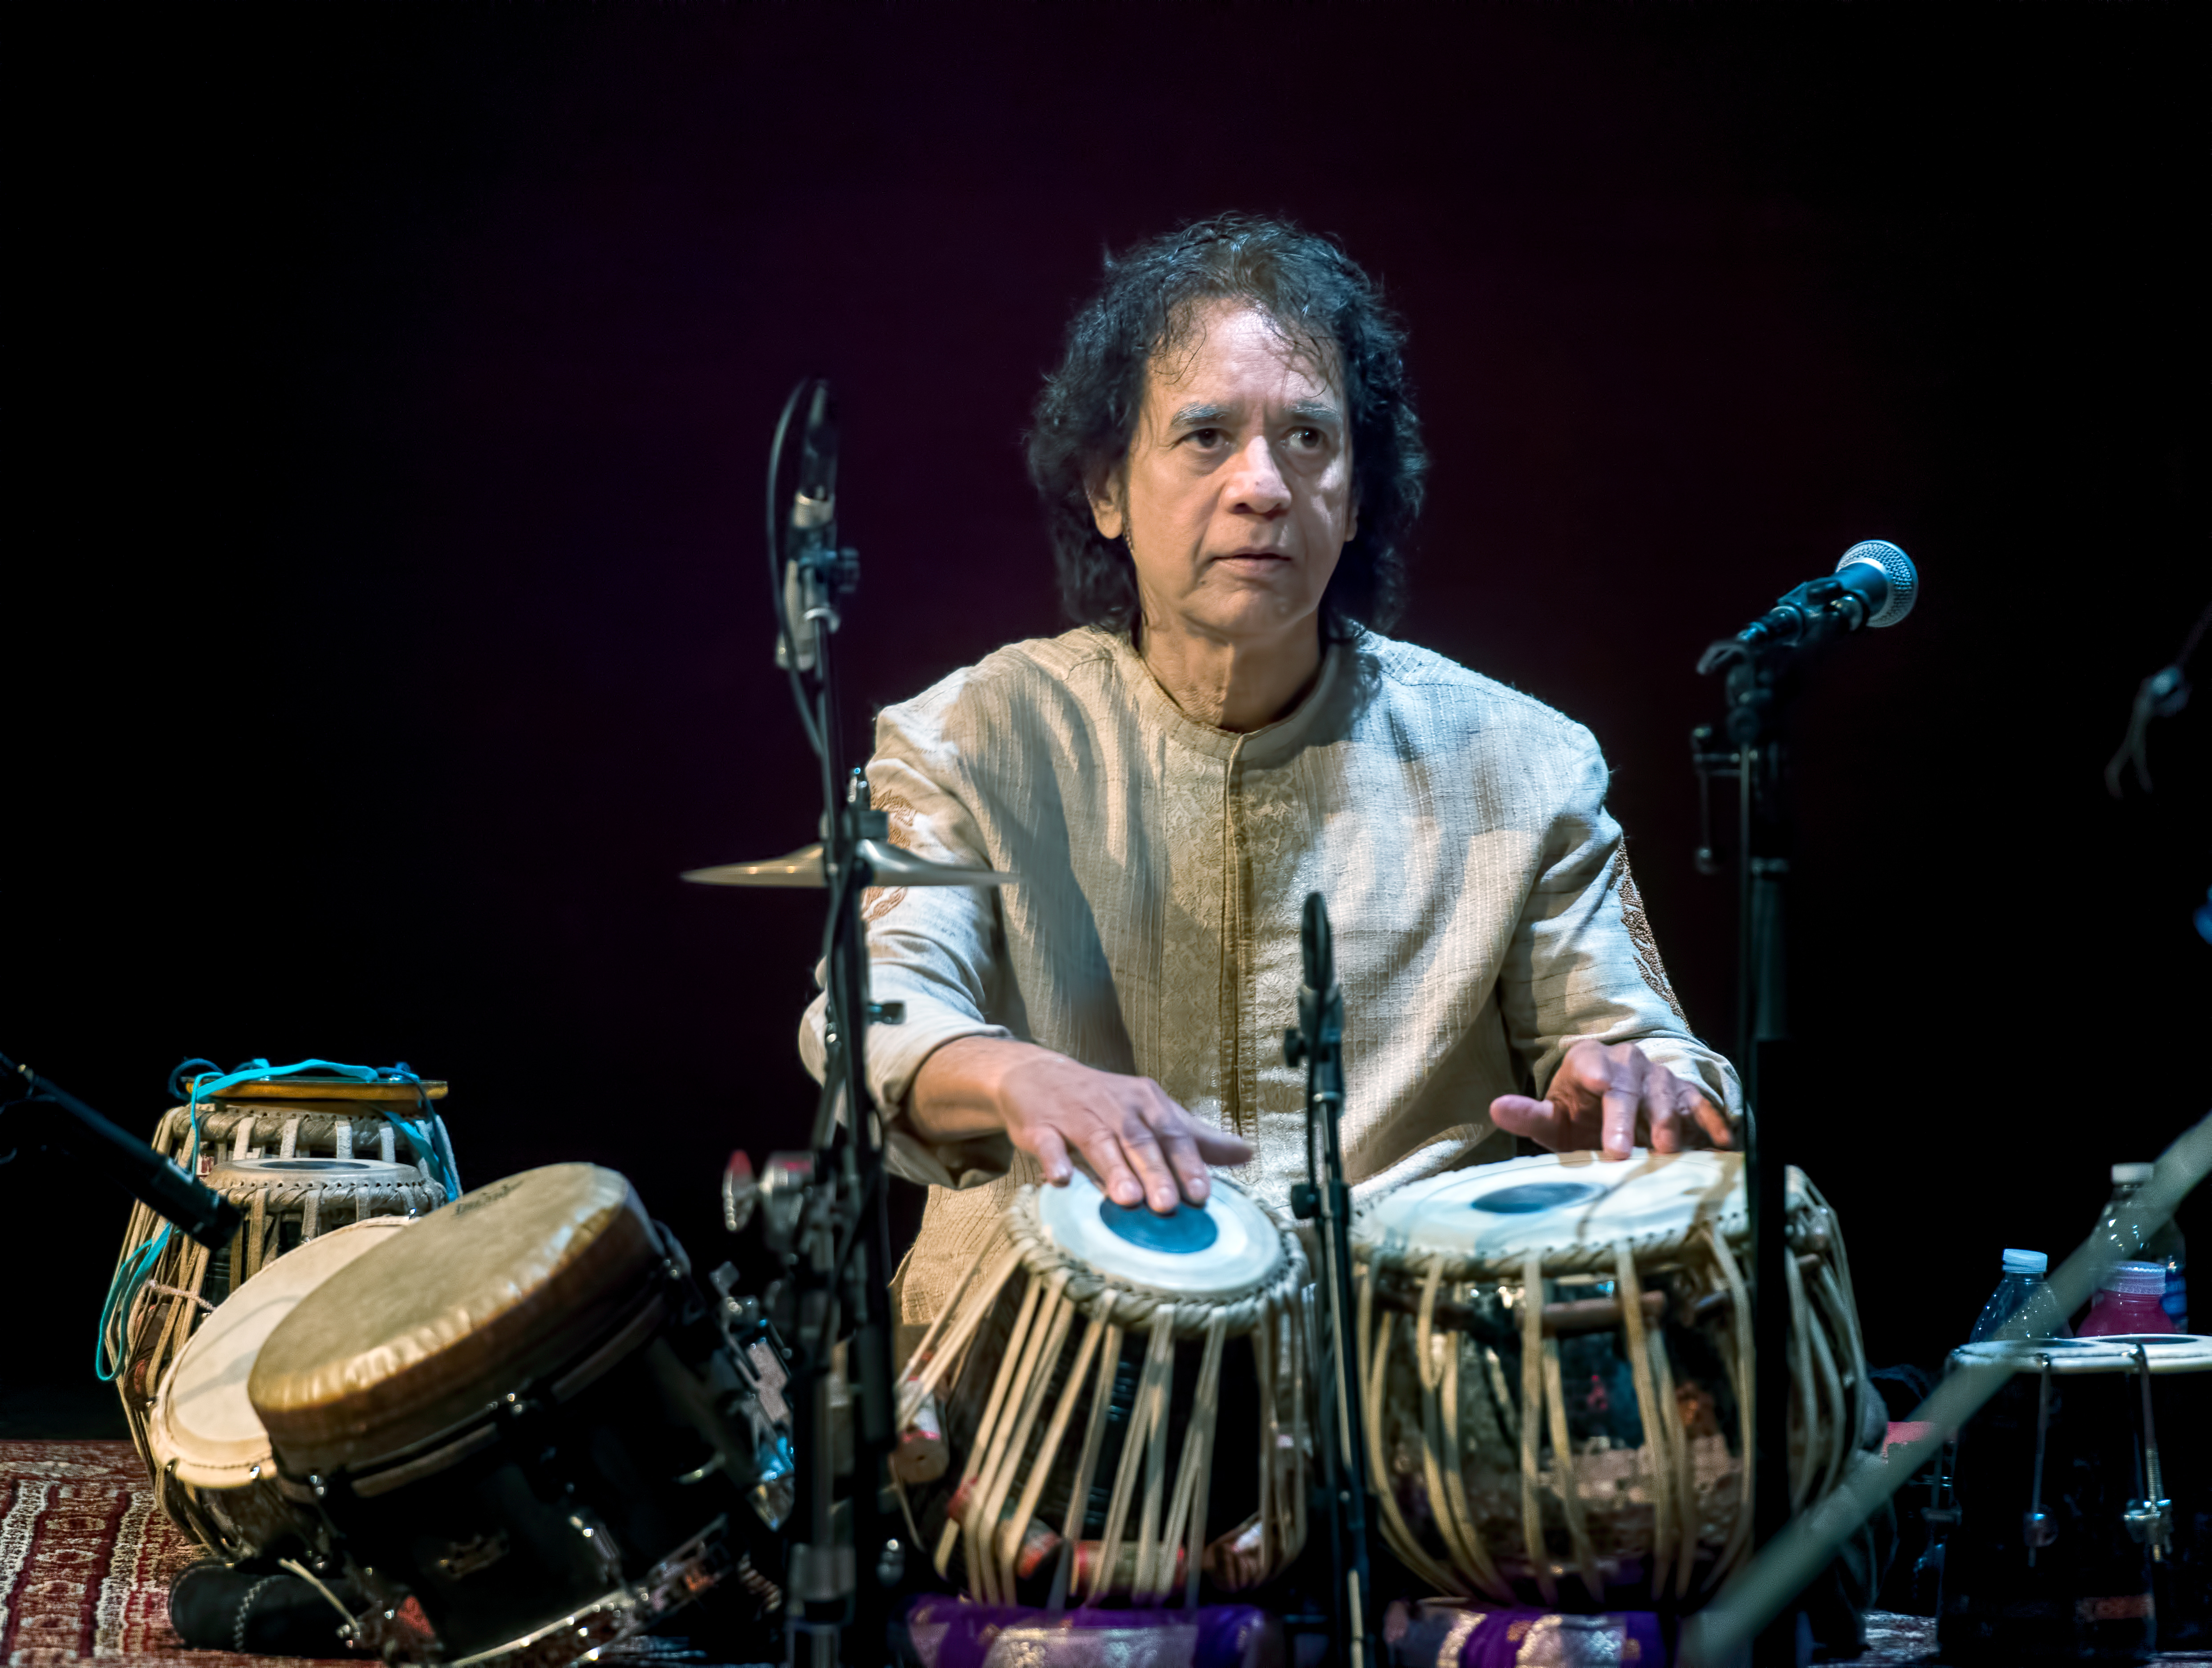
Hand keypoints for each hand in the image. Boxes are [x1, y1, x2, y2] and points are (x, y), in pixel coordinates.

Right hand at [909, 1037, 1252, 1211]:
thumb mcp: (1151, 1111)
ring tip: (1127, 1199)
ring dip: (1112, 1170)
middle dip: (1155, 1173)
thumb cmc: (1103, 1102)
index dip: (1188, 1164)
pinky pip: (1049, 1143)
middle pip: (1139, 1141)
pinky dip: (1055, 1160)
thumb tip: (1246, 1153)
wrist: (1037, 1075)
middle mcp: (1115, 1107)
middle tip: (1167, 1206)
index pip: (1173, 1134)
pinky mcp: (1041, 1126)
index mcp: (1146, 1104)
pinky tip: (1061, 1179)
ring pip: (1099, 1142)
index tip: (1203, 1195)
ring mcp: (1077, 1115)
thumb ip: (1195, 1136)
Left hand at [1488, 1039, 1734, 1160]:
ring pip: (1665, 1096)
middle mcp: (1627, 1063)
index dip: (1595, 1079)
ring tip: (1666, 1153)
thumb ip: (1526, 1115)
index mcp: (1589, 1061)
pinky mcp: (1687, 1095)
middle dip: (1627, 1117)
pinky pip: (1701, 1106)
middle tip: (1622, 1151)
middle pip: (1628, 1086)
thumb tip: (1495, 1108)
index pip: (1591, 1065)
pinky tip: (1720, 1145)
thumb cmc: (1579, 1117)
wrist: (1615, 1114)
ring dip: (1667, 1124)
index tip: (1595, 1089)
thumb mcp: (1552, 1119)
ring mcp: (1660, 1078)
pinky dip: (1710, 1124)